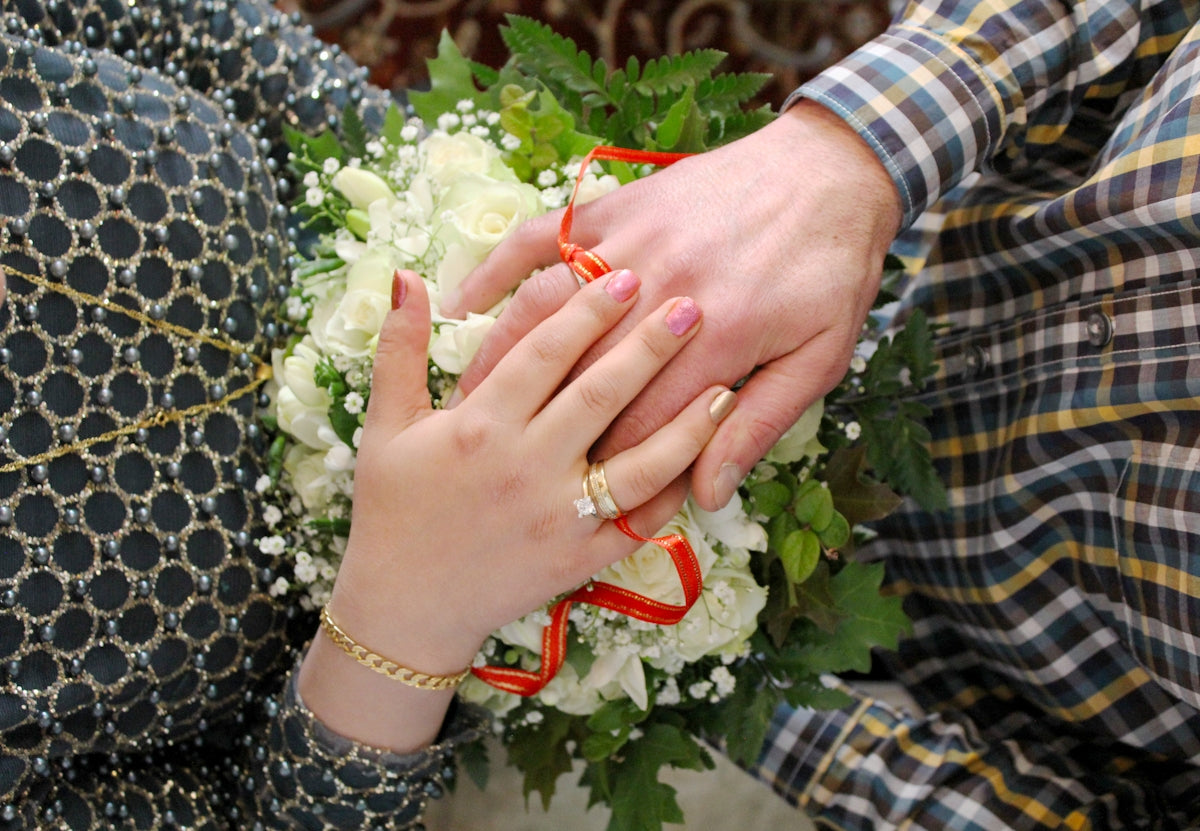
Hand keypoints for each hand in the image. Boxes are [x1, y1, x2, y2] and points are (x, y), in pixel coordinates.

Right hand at [300, 268, 734, 749]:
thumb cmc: (392, 509)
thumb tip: (404, 276)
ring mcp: (558, 517)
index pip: (544, 354)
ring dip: (686, 426)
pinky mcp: (579, 560)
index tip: (626, 275)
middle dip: (650, 348)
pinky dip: (676, 495)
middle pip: (600, 396)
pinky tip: (708, 464)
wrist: (404, 606)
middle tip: (690, 306)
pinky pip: (639, 524)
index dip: (587, 312)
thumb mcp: (386, 426)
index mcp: (479, 426)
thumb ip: (399, 349)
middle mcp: (525, 466)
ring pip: (637, 464)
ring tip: (726, 389)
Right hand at [442, 101, 902, 509]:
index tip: (578, 502)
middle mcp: (662, 292)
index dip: (608, 474)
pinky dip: (495, 269)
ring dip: (500, 359)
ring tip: (467, 404)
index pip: (638, 428)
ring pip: (544, 311)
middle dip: (539, 429)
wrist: (833, 170)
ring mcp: (631, 243)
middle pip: (580, 377)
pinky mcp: (613, 207)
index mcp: (717, 339)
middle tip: (501, 467)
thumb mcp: (820, 359)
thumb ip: (759, 425)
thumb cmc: (830, 273)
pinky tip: (462, 302)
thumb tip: (708, 494)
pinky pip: (537, 238)